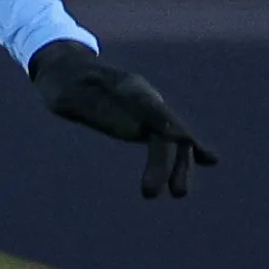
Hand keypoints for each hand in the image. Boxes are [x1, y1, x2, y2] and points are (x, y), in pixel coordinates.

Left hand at [31, 38, 217, 199]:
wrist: (68, 74)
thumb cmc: (62, 83)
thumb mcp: (64, 91)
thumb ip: (72, 97)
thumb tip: (67, 99)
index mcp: (125, 88)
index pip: (148, 107)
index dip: (163, 123)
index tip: (180, 140)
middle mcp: (142, 100)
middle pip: (165, 130)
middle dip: (173, 160)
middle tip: (176, 192)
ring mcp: (144, 113)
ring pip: (168, 141)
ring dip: (176, 167)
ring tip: (178, 194)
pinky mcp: (140, 126)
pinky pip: (162, 144)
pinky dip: (177, 159)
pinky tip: (206, 163)